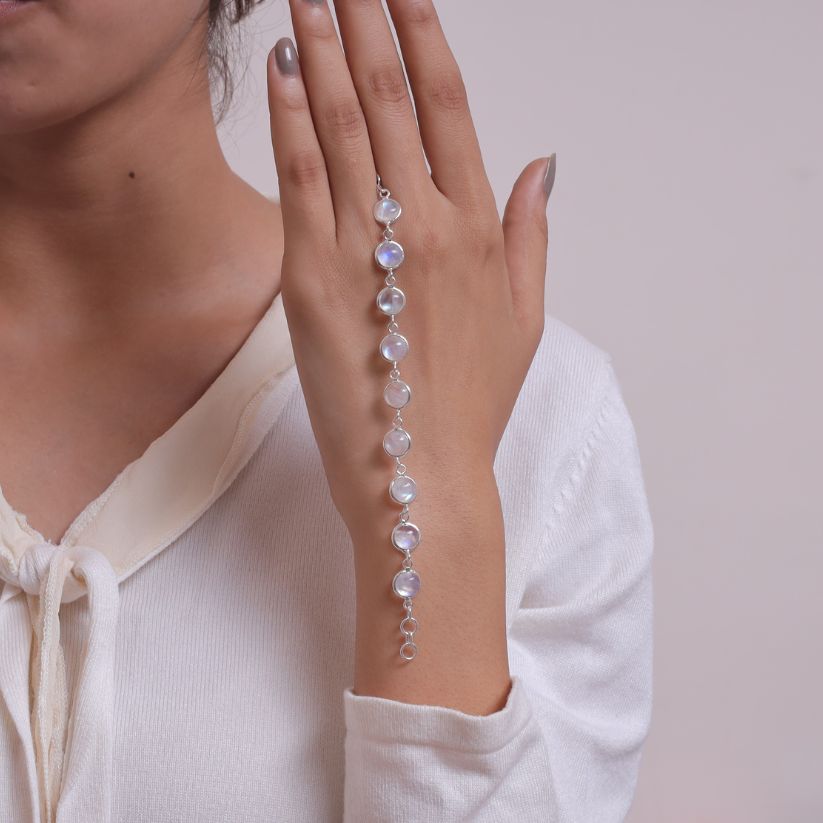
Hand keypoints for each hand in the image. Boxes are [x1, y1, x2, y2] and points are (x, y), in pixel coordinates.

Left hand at [267, 0, 553, 714]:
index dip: (423, 37)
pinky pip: (300, 180)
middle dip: (365, 19)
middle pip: (389, 97)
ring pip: (342, 125)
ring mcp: (366, 249)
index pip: (449, 106)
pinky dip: (289, 118)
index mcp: (479, 230)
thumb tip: (547, 163)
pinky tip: (284, 69)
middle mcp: (426, 226)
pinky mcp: (311, 279)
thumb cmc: (471, 402)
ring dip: (323, 47)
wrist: (421, 475)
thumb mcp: (525, 318)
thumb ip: (534, 233)